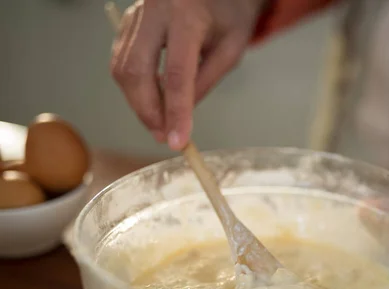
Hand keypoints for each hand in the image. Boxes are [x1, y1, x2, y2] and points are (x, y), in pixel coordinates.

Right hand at [111, 0, 265, 148]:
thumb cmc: (229, 15)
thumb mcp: (231, 49)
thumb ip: (206, 82)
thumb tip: (179, 116)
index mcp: (187, 15)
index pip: (177, 73)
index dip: (176, 111)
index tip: (178, 141)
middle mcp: (154, 10)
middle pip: (136, 71)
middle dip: (147, 111)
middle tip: (164, 136)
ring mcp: (135, 14)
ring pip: (122, 68)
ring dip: (139, 103)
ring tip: (161, 122)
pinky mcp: (127, 22)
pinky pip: (122, 62)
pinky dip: (135, 88)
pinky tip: (153, 99)